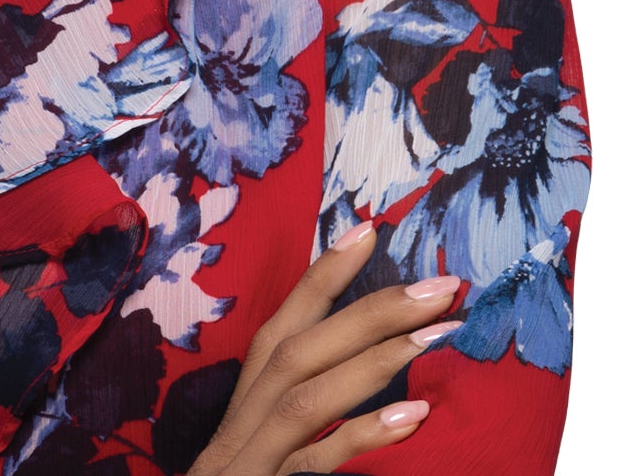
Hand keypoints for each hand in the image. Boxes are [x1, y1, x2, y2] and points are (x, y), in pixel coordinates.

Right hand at [186, 221, 462, 473]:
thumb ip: (299, 424)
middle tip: (441, 285)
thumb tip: (365, 384)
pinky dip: (361, 435)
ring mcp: (246, 461)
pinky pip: (311, 463)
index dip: (320, 277)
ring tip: (440, 332)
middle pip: (297, 350)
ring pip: (305, 394)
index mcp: (243, 411)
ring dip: (376, 358)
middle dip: (369, 309)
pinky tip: (415, 418)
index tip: (367, 230)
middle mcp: (240, 426)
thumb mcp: (263, 461)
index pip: (280, 327)